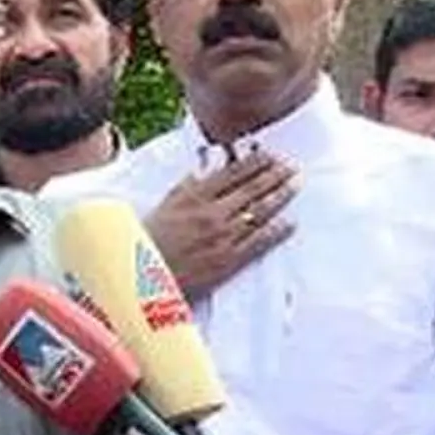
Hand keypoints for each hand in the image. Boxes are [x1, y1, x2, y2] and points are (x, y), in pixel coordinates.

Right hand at [144, 151, 297, 296]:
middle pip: (252, 188)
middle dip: (275, 175)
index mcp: (193, 197)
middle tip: (291, 167)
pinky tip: (289, 223)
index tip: (270, 155)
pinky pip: (259, 241)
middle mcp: (212, 213)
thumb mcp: (161, 207)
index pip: (232, 173)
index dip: (255, 162)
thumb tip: (203, 172)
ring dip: (281, 195)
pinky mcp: (229, 260)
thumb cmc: (144, 244)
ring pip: (261, 211)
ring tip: (295, 185)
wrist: (139, 279)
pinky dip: (277, 230)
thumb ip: (184, 188)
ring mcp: (223, 236)